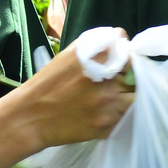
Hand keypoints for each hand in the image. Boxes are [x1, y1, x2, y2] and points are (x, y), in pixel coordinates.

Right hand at [0, 33, 134, 148]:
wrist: (31, 117)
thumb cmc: (48, 84)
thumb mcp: (68, 55)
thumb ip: (96, 46)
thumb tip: (121, 42)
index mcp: (95, 59)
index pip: (129, 54)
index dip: (127, 59)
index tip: (122, 65)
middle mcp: (106, 81)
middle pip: (137, 78)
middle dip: (131, 80)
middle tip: (119, 84)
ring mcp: (109, 105)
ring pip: (135, 99)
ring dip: (129, 98)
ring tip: (114, 99)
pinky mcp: (107, 125)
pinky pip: (126, 118)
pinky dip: (120, 115)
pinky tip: (106, 113)